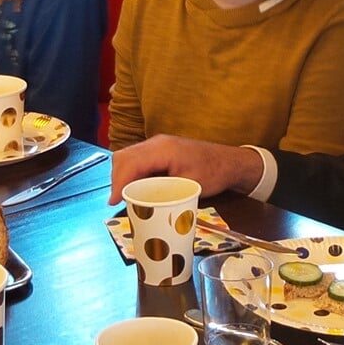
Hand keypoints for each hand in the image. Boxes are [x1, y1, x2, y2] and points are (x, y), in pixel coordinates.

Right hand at [109, 135, 261, 203]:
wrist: (230, 162)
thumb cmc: (213, 173)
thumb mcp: (187, 186)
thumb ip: (161, 190)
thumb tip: (138, 201)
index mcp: (163, 149)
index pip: (131, 163)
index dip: (118, 182)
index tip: (114, 201)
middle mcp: (156, 143)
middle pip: (124, 157)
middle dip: (116, 179)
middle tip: (118, 201)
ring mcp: (157, 144)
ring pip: (128, 157)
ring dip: (122, 176)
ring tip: (124, 196)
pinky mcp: (159, 149)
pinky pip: (137, 158)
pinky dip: (130, 172)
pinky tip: (134, 187)